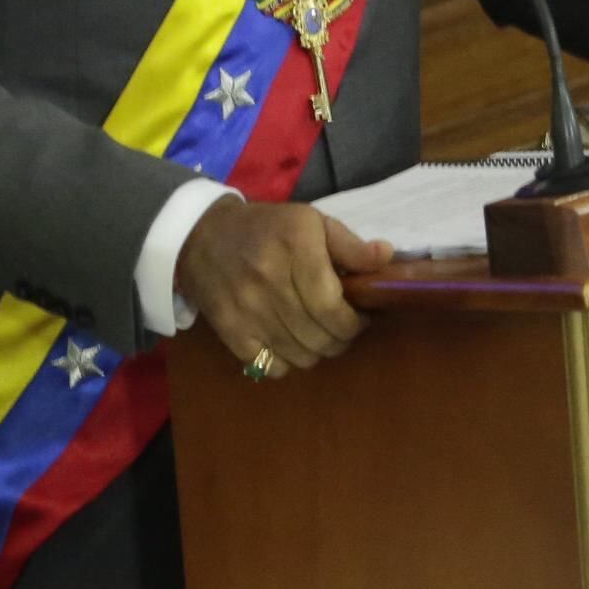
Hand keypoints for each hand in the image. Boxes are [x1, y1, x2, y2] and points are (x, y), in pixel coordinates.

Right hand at [174, 200, 393, 380]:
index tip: (361, 318)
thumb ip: (350, 245)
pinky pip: (271, 365)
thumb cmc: (268, 228)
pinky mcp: (229, 331)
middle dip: (341, 338)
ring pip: (300, 355)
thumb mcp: (311, 222)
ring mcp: (246, 309)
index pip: (331, 305)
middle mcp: (268, 279)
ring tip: (319, 333)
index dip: (354, 322)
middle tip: (343, 327)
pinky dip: (287, 361)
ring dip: (318, 350)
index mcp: (295, 247)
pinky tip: (290, 341)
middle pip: (319, 335)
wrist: (202, 236)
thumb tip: (386, 258)